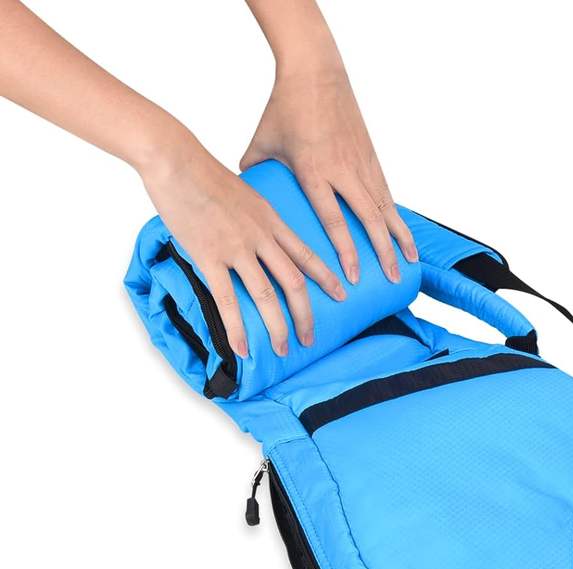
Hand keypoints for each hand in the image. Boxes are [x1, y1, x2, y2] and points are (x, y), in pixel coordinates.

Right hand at [141, 129, 344, 356]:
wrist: (175, 159)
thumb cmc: (203, 173)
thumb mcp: (245, 192)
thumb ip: (256, 216)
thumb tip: (259, 232)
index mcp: (271, 220)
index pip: (307, 254)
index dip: (326, 278)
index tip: (341, 295)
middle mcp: (261, 237)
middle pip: (294, 283)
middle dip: (306, 315)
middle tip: (311, 339)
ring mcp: (237, 248)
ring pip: (267, 296)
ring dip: (278, 328)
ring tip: (284, 349)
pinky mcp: (210, 257)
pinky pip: (228, 301)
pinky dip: (237, 328)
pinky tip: (243, 348)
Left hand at [240, 67, 417, 285]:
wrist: (316, 71)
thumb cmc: (285, 107)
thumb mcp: (262, 142)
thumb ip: (254, 173)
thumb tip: (248, 199)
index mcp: (314, 170)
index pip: (334, 219)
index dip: (346, 250)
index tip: (353, 277)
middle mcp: (343, 169)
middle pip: (369, 219)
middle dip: (382, 252)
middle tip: (392, 279)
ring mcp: (361, 163)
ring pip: (386, 208)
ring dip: (399, 238)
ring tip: (410, 263)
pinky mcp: (372, 157)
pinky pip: (387, 195)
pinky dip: (397, 218)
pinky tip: (404, 237)